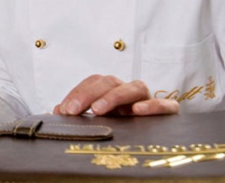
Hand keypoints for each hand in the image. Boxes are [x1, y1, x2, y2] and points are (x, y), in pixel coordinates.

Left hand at [53, 74, 177, 115]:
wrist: (153, 142)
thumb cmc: (119, 126)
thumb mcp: (96, 121)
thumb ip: (77, 114)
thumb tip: (57, 111)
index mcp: (111, 91)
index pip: (94, 82)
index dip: (78, 93)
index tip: (64, 109)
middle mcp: (129, 91)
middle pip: (110, 82)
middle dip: (89, 94)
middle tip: (74, 110)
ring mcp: (148, 100)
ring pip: (135, 87)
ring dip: (114, 96)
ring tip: (98, 109)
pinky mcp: (167, 113)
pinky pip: (166, 105)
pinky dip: (153, 106)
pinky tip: (138, 110)